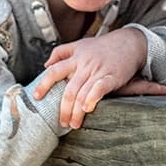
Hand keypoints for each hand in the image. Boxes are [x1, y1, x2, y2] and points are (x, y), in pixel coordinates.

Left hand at [32, 28, 165, 128]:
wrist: (129, 42)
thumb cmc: (103, 46)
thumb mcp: (80, 44)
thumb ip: (61, 52)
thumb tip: (46, 65)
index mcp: (75, 58)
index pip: (54, 71)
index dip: (43, 84)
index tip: (36, 97)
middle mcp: (84, 65)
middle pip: (68, 90)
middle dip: (64, 109)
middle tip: (62, 122)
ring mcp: (97, 71)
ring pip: (81, 93)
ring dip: (76, 112)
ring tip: (74, 124)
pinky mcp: (111, 77)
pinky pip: (99, 89)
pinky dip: (92, 99)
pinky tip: (87, 110)